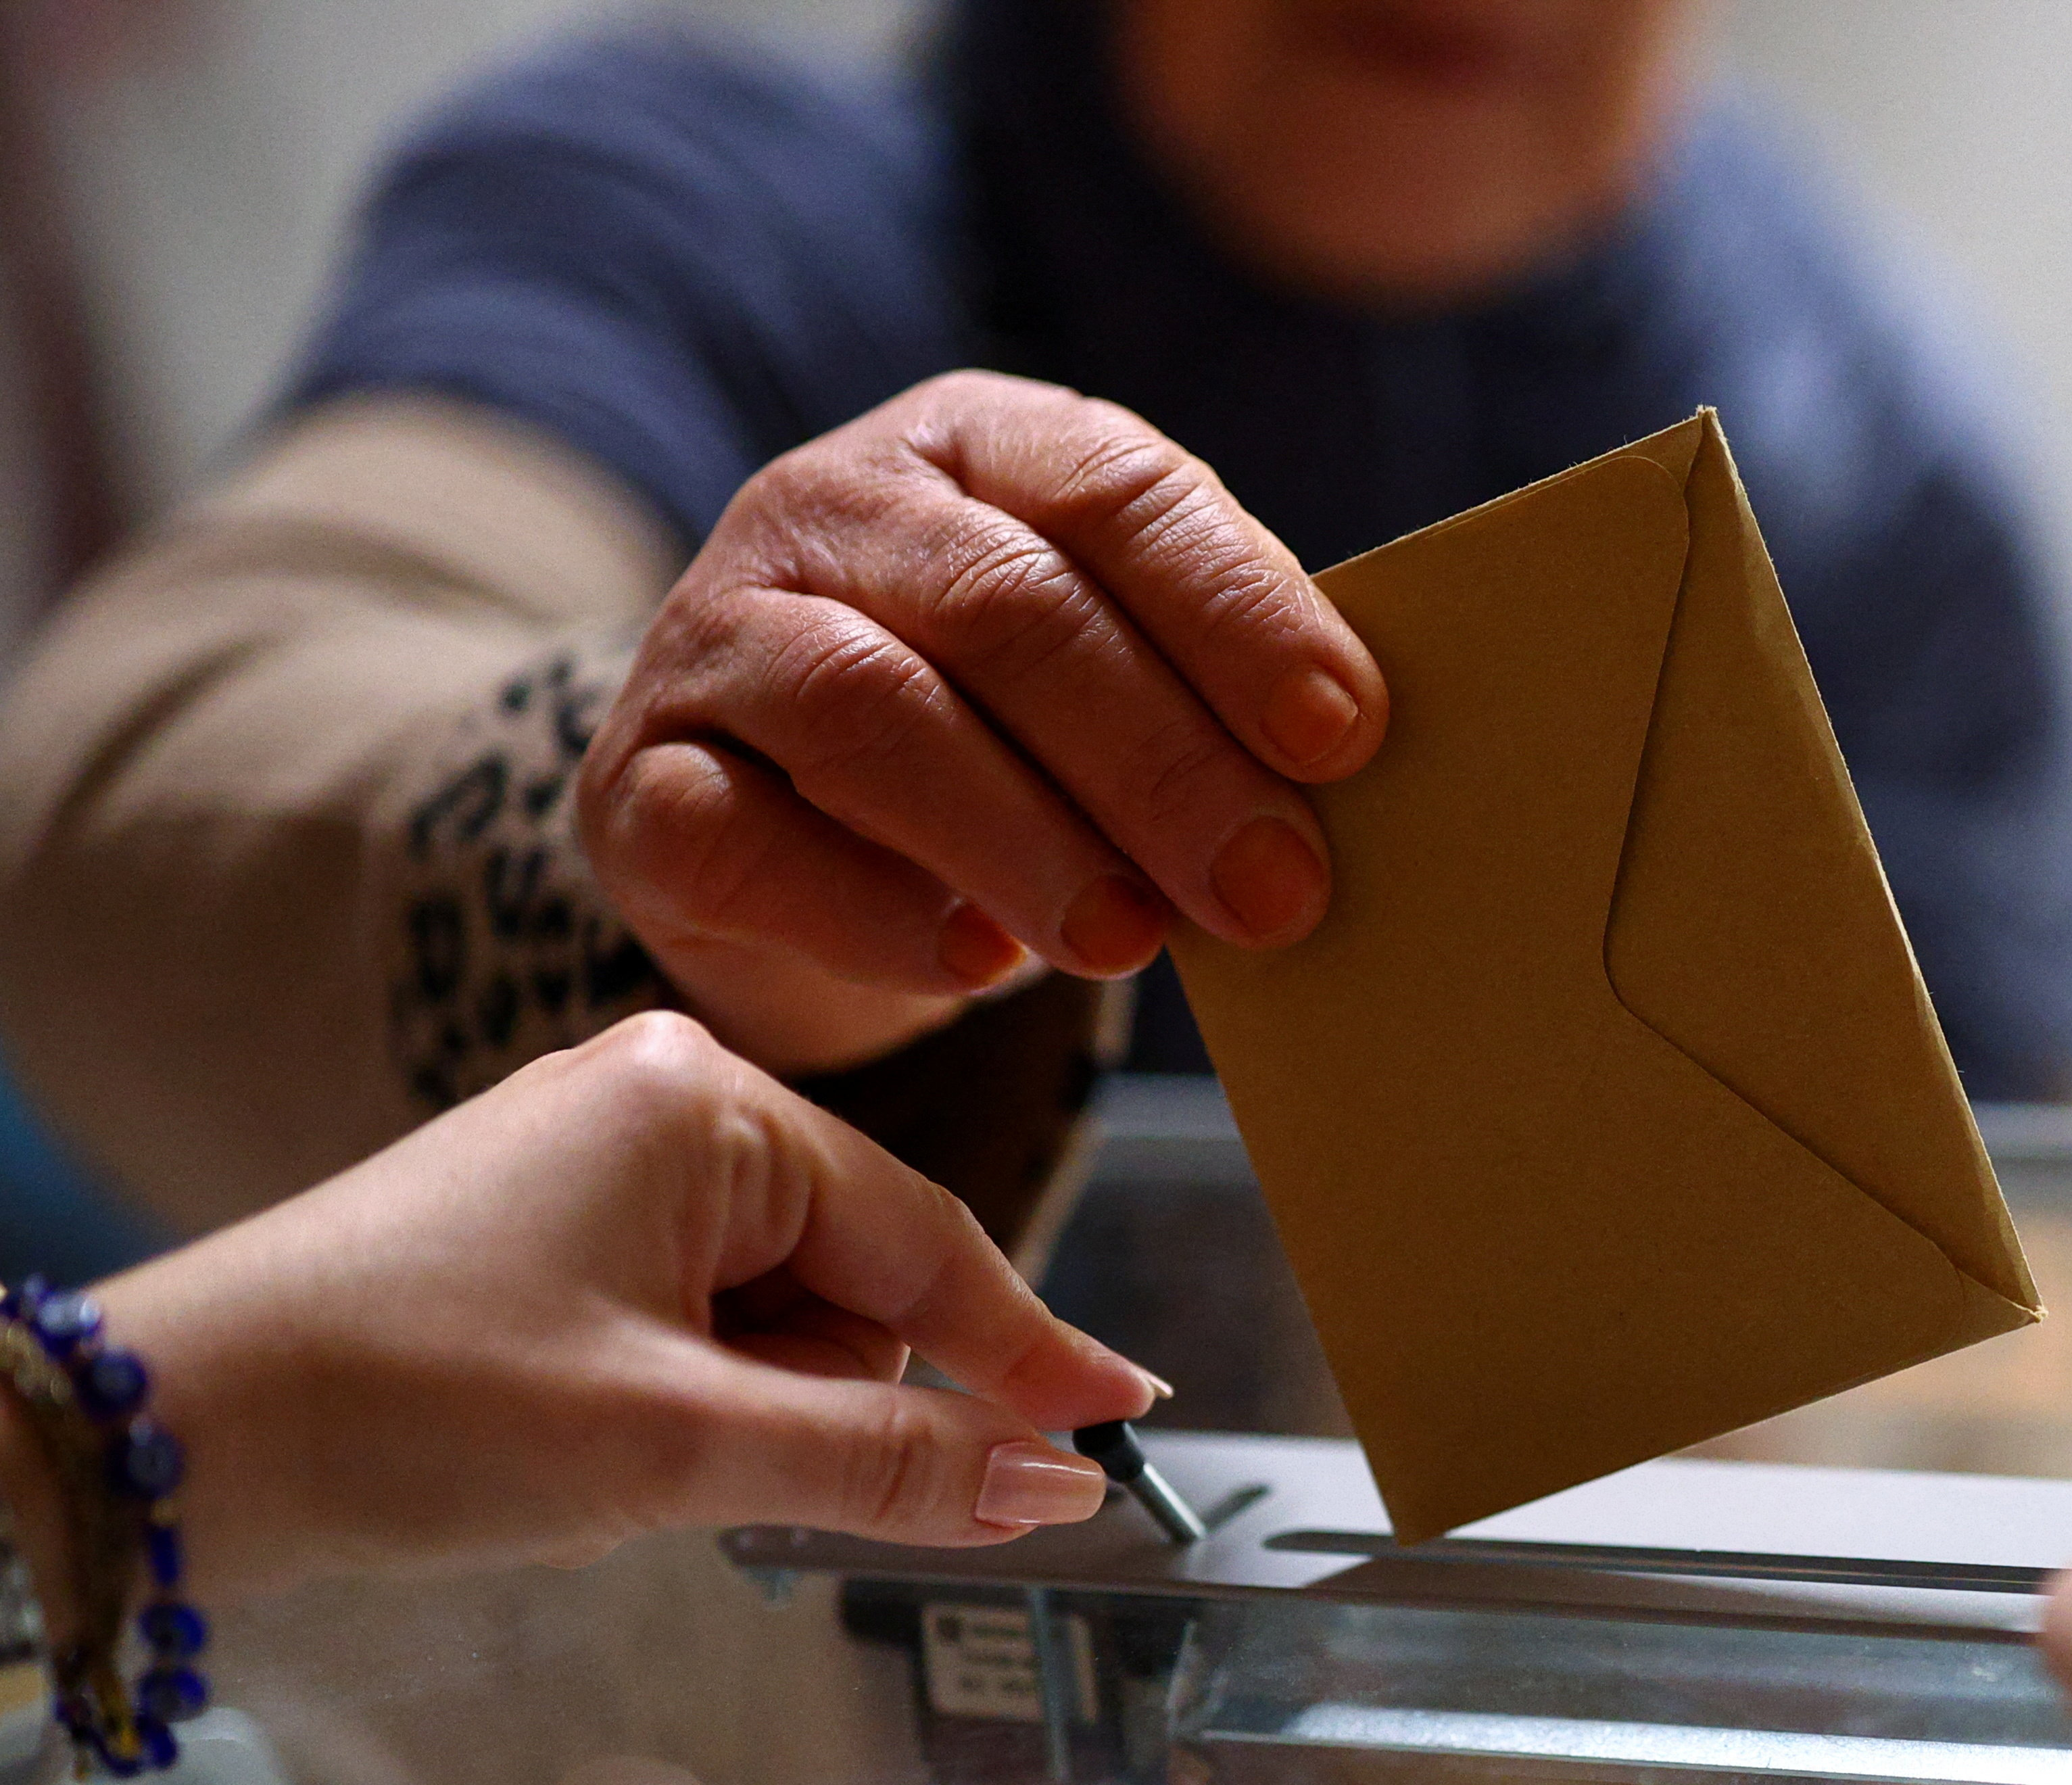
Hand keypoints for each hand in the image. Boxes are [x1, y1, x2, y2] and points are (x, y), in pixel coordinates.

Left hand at [94, 1013, 1159, 1600]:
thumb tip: (1061, 1484)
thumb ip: (892, 1460)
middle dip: (826, 1395)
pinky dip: (689, 1396)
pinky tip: (600, 1437)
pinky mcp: (551, 1224)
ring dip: (748, 1408)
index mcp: (706, 1100)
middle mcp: (662, 1097)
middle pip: (858, 1279)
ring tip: (622, 1456)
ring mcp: (599, 1155)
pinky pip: (698, 1316)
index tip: (1127, 1425)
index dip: (1031, 1354)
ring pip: (779, 1314)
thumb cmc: (410, 1406)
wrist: (167, 1433)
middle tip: (710, 1469)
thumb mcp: (679, 1444)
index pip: (930, 1244)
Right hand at [577, 371, 1389, 1071]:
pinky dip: (872, 909)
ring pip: (871, 709)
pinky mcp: (642, 787)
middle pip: (1008, 606)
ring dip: (1025, 835)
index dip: (1238, 612)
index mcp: (979, 446)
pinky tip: (976, 967)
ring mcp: (714, 636)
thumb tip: (1345, 783)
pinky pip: (746, 839)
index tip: (1345, 737)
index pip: (1120, 490)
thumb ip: (1207, 692)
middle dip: (1159, 759)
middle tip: (1270, 891)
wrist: (780, 826)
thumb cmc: (1006, 742)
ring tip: (1132, 939)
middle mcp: (830, 506)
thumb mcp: (1108, 675)